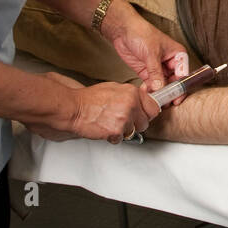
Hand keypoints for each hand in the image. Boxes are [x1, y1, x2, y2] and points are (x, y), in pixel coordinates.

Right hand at [27, 72, 159, 143]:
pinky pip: (121, 139)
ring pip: (133, 131)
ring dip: (123, 130)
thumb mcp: (114, 88)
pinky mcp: (116, 131)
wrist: (73, 108)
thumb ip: (131, 95)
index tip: (143, 115)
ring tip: (110, 122)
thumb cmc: (90, 99)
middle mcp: (131, 105)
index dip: (147, 113)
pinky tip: (105, 128)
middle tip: (123, 121)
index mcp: (132, 93)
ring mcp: (124, 119)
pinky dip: (113, 137)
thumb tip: (145, 97)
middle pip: (145, 122)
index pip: (153, 107)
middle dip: (136, 124)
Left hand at [101, 2, 189, 94]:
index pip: (183, 75)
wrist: (123, 31)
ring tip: (153, 100)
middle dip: (168, 93)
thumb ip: (156, 72)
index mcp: (177, 55)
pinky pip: (151, 85)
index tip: (176, 99)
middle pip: (173, 83)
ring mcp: (158, 68)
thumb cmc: (141, 33)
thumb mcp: (151, 53)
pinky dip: (149, 91)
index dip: (180, 88)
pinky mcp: (147, 72)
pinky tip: (146, 93)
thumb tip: (160, 88)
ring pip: (162, 86)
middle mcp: (170, 63)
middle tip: (164, 103)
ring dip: (158, 93)